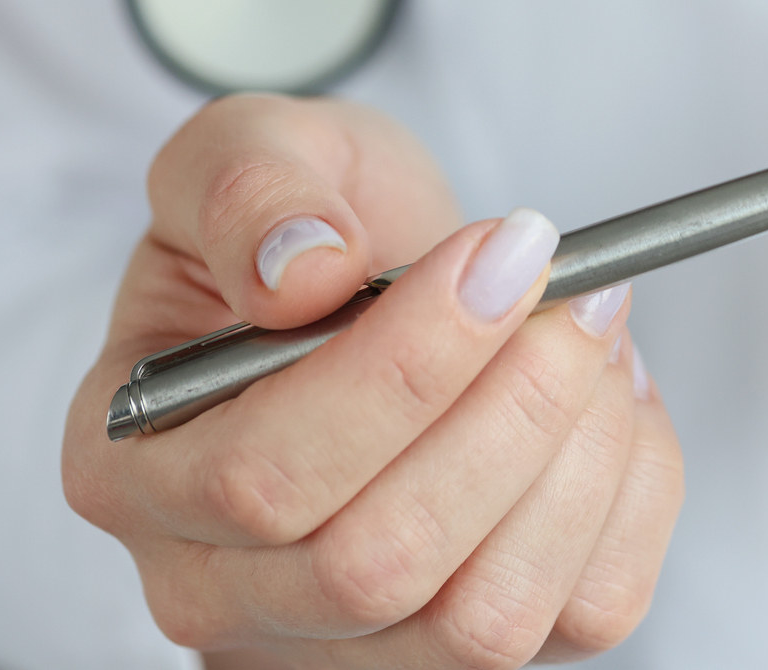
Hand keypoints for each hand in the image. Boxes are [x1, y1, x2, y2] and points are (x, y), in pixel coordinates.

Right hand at [63, 96, 683, 667]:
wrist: (389, 277)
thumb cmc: (321, 226)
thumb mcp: (259, 148)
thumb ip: (250, 184)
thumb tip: (302, 269)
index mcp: (136, 471)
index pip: (263, 478)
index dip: (406, 367)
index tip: (505, 252)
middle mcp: (220, 587)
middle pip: (376, 566)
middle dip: (512, 411)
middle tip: (577, 292)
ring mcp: (345, 644)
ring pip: (484, 620)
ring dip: (579, 457)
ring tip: (594, 331)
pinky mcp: (468, 650)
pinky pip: (585, 612)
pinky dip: (631, 495)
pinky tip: (611, 398)